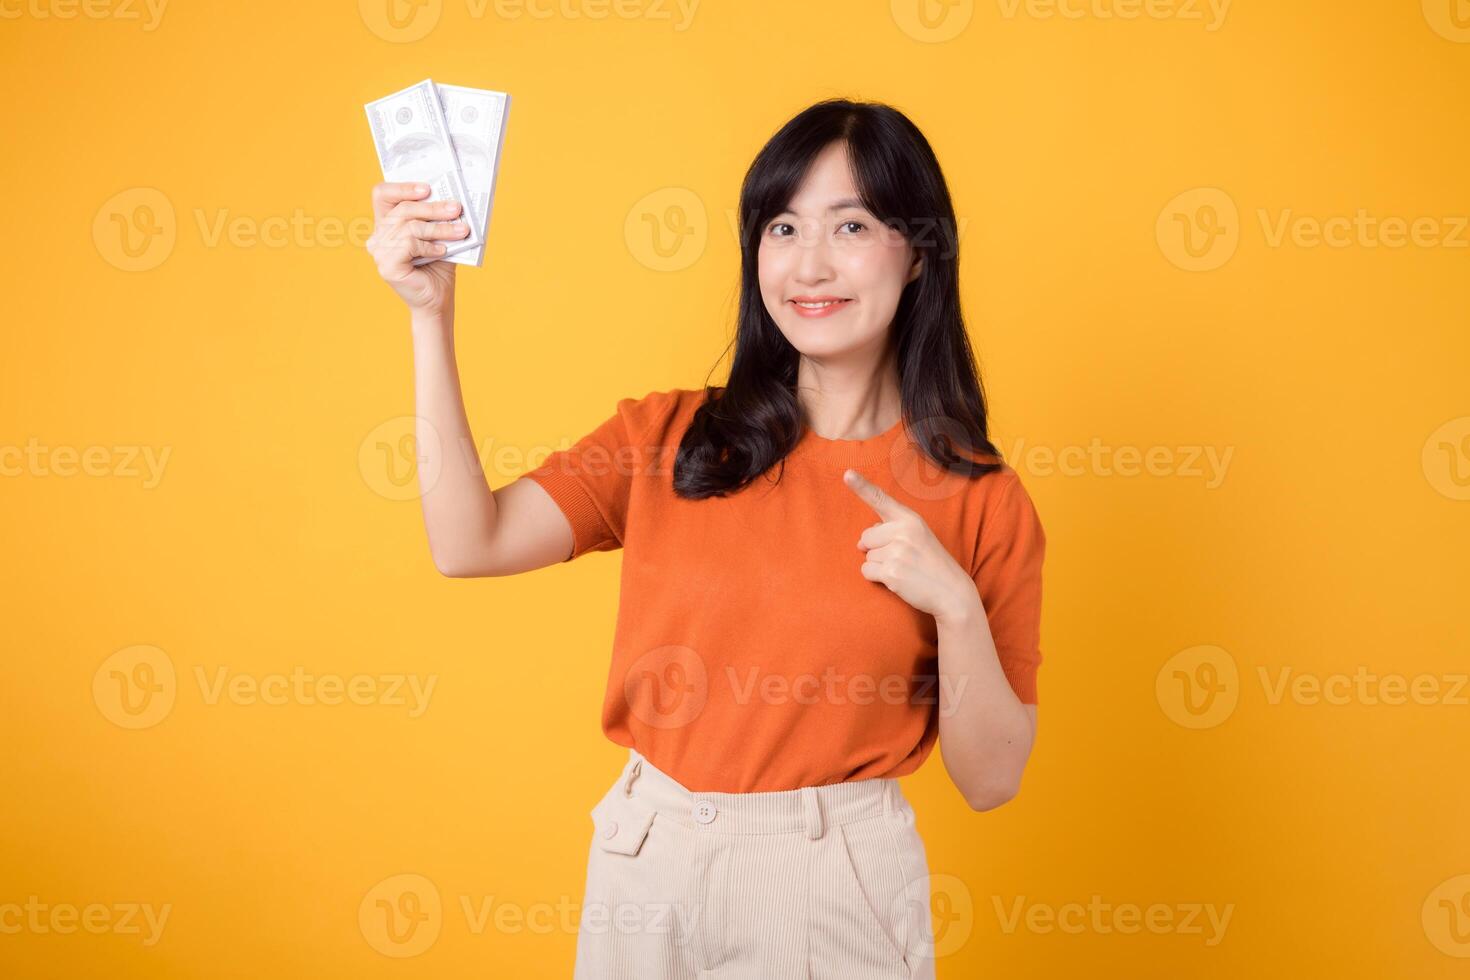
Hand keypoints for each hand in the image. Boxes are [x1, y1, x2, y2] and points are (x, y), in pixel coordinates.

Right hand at [365, 181, 470, 317]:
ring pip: (410, 227)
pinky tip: (442, 252)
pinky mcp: (386, 266)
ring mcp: (379, 252)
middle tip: (457, 208)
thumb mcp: (438, 236)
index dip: (402, 188)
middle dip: (433, 208)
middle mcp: (378, 237)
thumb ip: (437, 218)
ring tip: (460, 231)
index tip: (427, 188)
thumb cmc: (438, 267)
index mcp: (386, 225)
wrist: (438, 301)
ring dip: (439, 228)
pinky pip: (409, 244)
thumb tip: (451, 199)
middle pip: (402, 210)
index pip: (382, 195)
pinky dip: (429, 246)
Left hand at [844, 468, 981, 624]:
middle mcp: (904, 531)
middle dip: (877, 549)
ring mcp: (897, 552)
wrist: (951, 592)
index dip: (861, 486)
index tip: (846, 474)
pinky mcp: (892, 572)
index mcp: (910, 519)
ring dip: (880, 565)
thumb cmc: (931, 563)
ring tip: (905, 568)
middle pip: (866, 536)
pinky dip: (877, 578)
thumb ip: (890, 531)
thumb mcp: (918, 536)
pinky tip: (898, 579)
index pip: (881, 499)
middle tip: (904, 557)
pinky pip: (867, 572)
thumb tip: (860, 543)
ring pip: (867, 556)